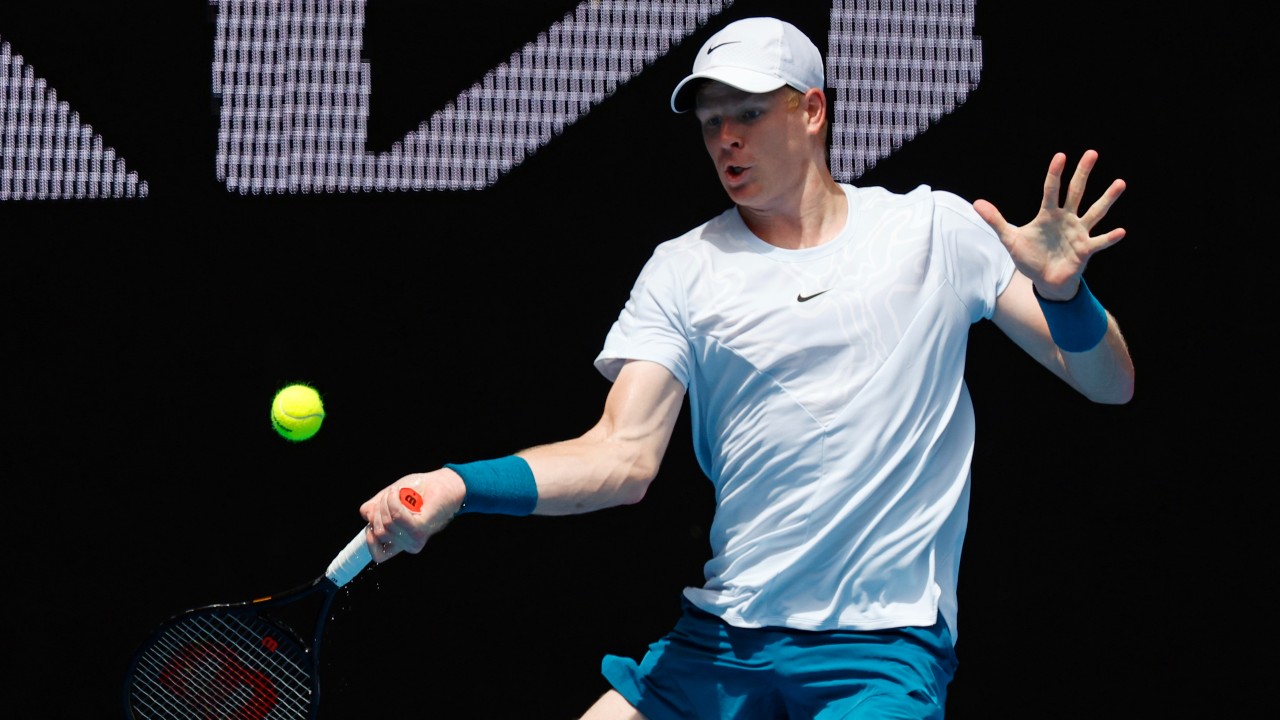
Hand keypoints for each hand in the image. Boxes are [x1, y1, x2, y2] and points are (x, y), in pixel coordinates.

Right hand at [359, 468, 465, 562]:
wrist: (445, 483)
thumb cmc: (419, 490)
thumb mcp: (390, 498)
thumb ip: (376, 507)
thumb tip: (366, 515)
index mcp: (400, 540)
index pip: (378, 555)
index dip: (369, 539)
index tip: (371, 519)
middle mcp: (408, 543)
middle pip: (377, 533)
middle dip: (378, 510)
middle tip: (391, 495)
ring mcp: (415, 538)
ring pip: (385, 525)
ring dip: (386, 503)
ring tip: (397, 492)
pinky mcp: (421, 529)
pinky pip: (397, 518)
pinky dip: (394, 502)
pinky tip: (400, 493)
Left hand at [973, 149, 1125, 299]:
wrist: (1044, 281)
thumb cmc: (1030, 257)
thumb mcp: (1010, 239)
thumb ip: (996, 220)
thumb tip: (976, 203)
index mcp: (1048, 214)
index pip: (1051, 190)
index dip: (1055, 174)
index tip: (1061, 156)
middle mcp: (1066, 219)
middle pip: (1076, 192)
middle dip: (1083, 173)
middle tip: (1091, 153)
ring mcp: (1078, 233)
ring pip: (1095, 213)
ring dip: (1107, 199)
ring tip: (1120, 183)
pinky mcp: (1085, 250)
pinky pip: (1100, 242)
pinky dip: (1110, 238)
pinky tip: (1121, 231)